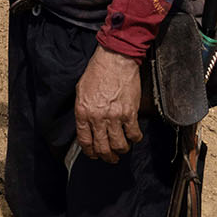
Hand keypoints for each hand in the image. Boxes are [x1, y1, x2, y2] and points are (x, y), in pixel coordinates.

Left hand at [75, 46, 142, 162]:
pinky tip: (134, 136)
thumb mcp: (81, 91)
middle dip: (106, 157)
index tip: (94, 154)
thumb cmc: (97, 71)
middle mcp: (98, 118)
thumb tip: (86, 126)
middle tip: (110, 158)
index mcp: (83, 112)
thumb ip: (83, 110)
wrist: (115, 58)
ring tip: (122, 149)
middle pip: (102, 148)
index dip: (90, 152)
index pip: (85, 141)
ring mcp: (114, 116)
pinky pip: (134, 134)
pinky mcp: (130, 113)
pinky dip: (135, 139)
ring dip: (121, 151)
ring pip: (119, 145)